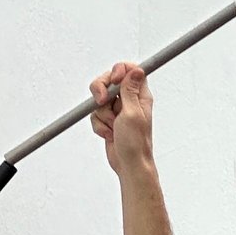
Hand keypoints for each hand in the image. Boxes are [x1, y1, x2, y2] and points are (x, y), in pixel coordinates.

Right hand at [90, 62, 153, 176]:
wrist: (129, 164)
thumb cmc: (135, 143)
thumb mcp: (133, 113)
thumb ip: (130, 90)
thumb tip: (137, 69)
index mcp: (140, 95)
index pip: (130, 70)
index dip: (118, 71)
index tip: (113, 81)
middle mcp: (129, 100)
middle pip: (109, 81)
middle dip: (101, 91)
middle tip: (102, 101)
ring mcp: (118, 110)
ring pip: (100, 99)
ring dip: (102, 114)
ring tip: (112, 126)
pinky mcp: (109, 120)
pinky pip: (96, 115)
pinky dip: (99, 125)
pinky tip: (109, 134)